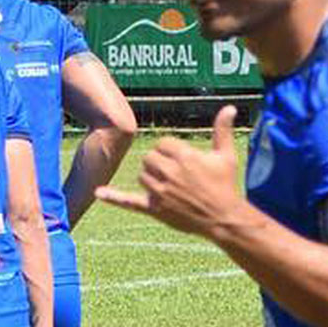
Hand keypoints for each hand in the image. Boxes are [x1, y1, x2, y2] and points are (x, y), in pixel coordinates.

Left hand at [96, 105, 242, 236]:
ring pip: (142, 175)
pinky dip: (113, 197)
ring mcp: (160, 192)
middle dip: (160, 163)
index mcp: (184, 156)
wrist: (224, 218)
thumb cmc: (226, 185)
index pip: (162, 144)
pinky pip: (130, 201)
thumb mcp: (226, 155)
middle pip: (149, 158)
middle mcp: (170, 172)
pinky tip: (97, 192)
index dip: (171, 151)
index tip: (184, 161)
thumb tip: (230, 108)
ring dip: (151, 178)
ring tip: (170, 186)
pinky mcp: (155, 209)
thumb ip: (222, 130)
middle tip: (177, 175)